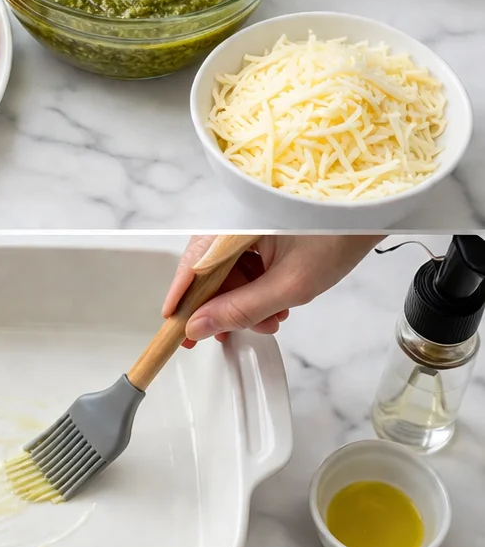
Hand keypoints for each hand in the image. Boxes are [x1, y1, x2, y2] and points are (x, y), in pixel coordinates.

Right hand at [163, 234, 382, 346]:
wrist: (371, 212)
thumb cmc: (337, 237)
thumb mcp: (288, 285)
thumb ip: (240, 310)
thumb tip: (199, 327)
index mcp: (235, 224)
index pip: (192, 265)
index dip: (181, 300)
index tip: (175, 328)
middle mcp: (235, 221)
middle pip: (210, 272)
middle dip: (223, 307)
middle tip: (233, 334)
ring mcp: (249, 226)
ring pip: (229, 272)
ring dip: (244, 302)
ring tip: (271, 320)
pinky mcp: (262, 231)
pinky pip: (246, 264)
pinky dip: (257, 287)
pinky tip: (276, 304)